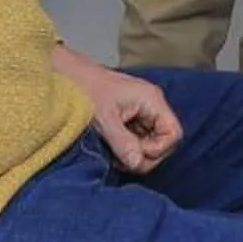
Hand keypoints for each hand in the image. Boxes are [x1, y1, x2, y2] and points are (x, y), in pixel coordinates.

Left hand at [53, 44, 182, 172]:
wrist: (69, 77)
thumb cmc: (87, 91)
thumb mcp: (105, 120)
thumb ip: (123, 143)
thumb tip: (138, 164)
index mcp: (152, 100)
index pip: (173, 134)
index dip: (157, 150)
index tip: (135, 153)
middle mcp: (152, 106)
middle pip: (164, 141)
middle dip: (145, 154)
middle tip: (122, 158)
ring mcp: (142, 113)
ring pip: (151, 142)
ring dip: (135, 153)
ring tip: (115, 153)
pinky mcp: (131, 119)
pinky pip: (139, 140)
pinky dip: (128, 148)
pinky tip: (113, 148)